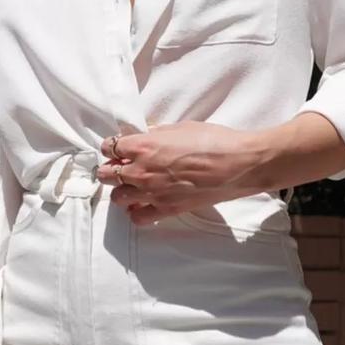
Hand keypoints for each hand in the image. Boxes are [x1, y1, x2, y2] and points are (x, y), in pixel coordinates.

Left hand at [98, 121, 263, 224]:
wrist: (237, 165)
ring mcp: (152, 193)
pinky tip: (142, 204)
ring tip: (130, 186)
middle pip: (107, 174)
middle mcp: (141, 171)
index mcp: (143, 146)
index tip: (116, 147)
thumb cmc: (214, 141)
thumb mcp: (180, 128)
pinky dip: (136, 212)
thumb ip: (157, 134)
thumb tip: (146, 136)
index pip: (110, 147)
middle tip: (118, 166)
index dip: (112, 147)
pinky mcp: (166, 209)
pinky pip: (138, 217)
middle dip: (109, 169)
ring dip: (121, 190)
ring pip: (118, 197)